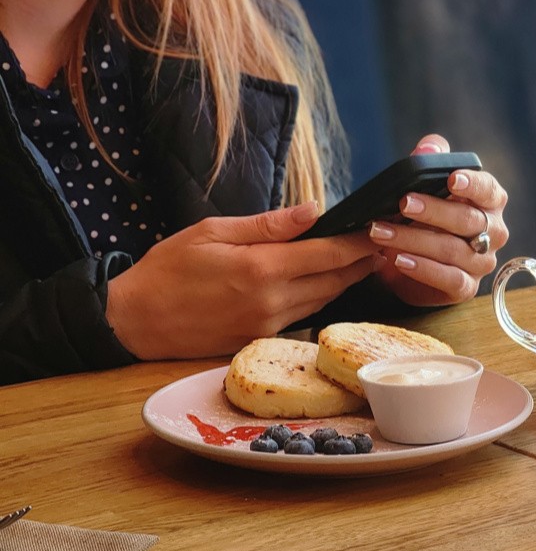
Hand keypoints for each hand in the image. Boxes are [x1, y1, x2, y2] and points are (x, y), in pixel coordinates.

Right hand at [106, 202, 381, 359]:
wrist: (136, 321)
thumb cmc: (168, 269)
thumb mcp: (213, 231)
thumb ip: (269, 225)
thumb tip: (314, 211)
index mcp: (263, 268)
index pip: (329, 254)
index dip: (360, 242)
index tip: (380, 229)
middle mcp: (273, 301)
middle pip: (335, 281)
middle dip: (362, 262)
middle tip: (384, 243)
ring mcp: (269, 325)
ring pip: (324, 300)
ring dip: (346, 281)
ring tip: (365, 261)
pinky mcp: (261, 339)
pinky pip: (303, 316)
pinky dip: (321, 297)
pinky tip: (327, 283)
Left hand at [367, 134, 508, 305]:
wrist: (410, 261)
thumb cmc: (424, 217)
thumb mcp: (425, 185)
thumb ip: (430, 160)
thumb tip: (428, 148)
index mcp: (489, 202)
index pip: (489, 190)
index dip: (472, 184)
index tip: (451, 179)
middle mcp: (493, 233)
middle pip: (468, 220)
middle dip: (433, 211)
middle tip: (403, 203)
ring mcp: (482, 262)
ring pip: (453, 250)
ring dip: (414, 240)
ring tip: (382, 233)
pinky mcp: (467, 288)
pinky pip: (450, 279)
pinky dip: (423, 269)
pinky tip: (400, 260)